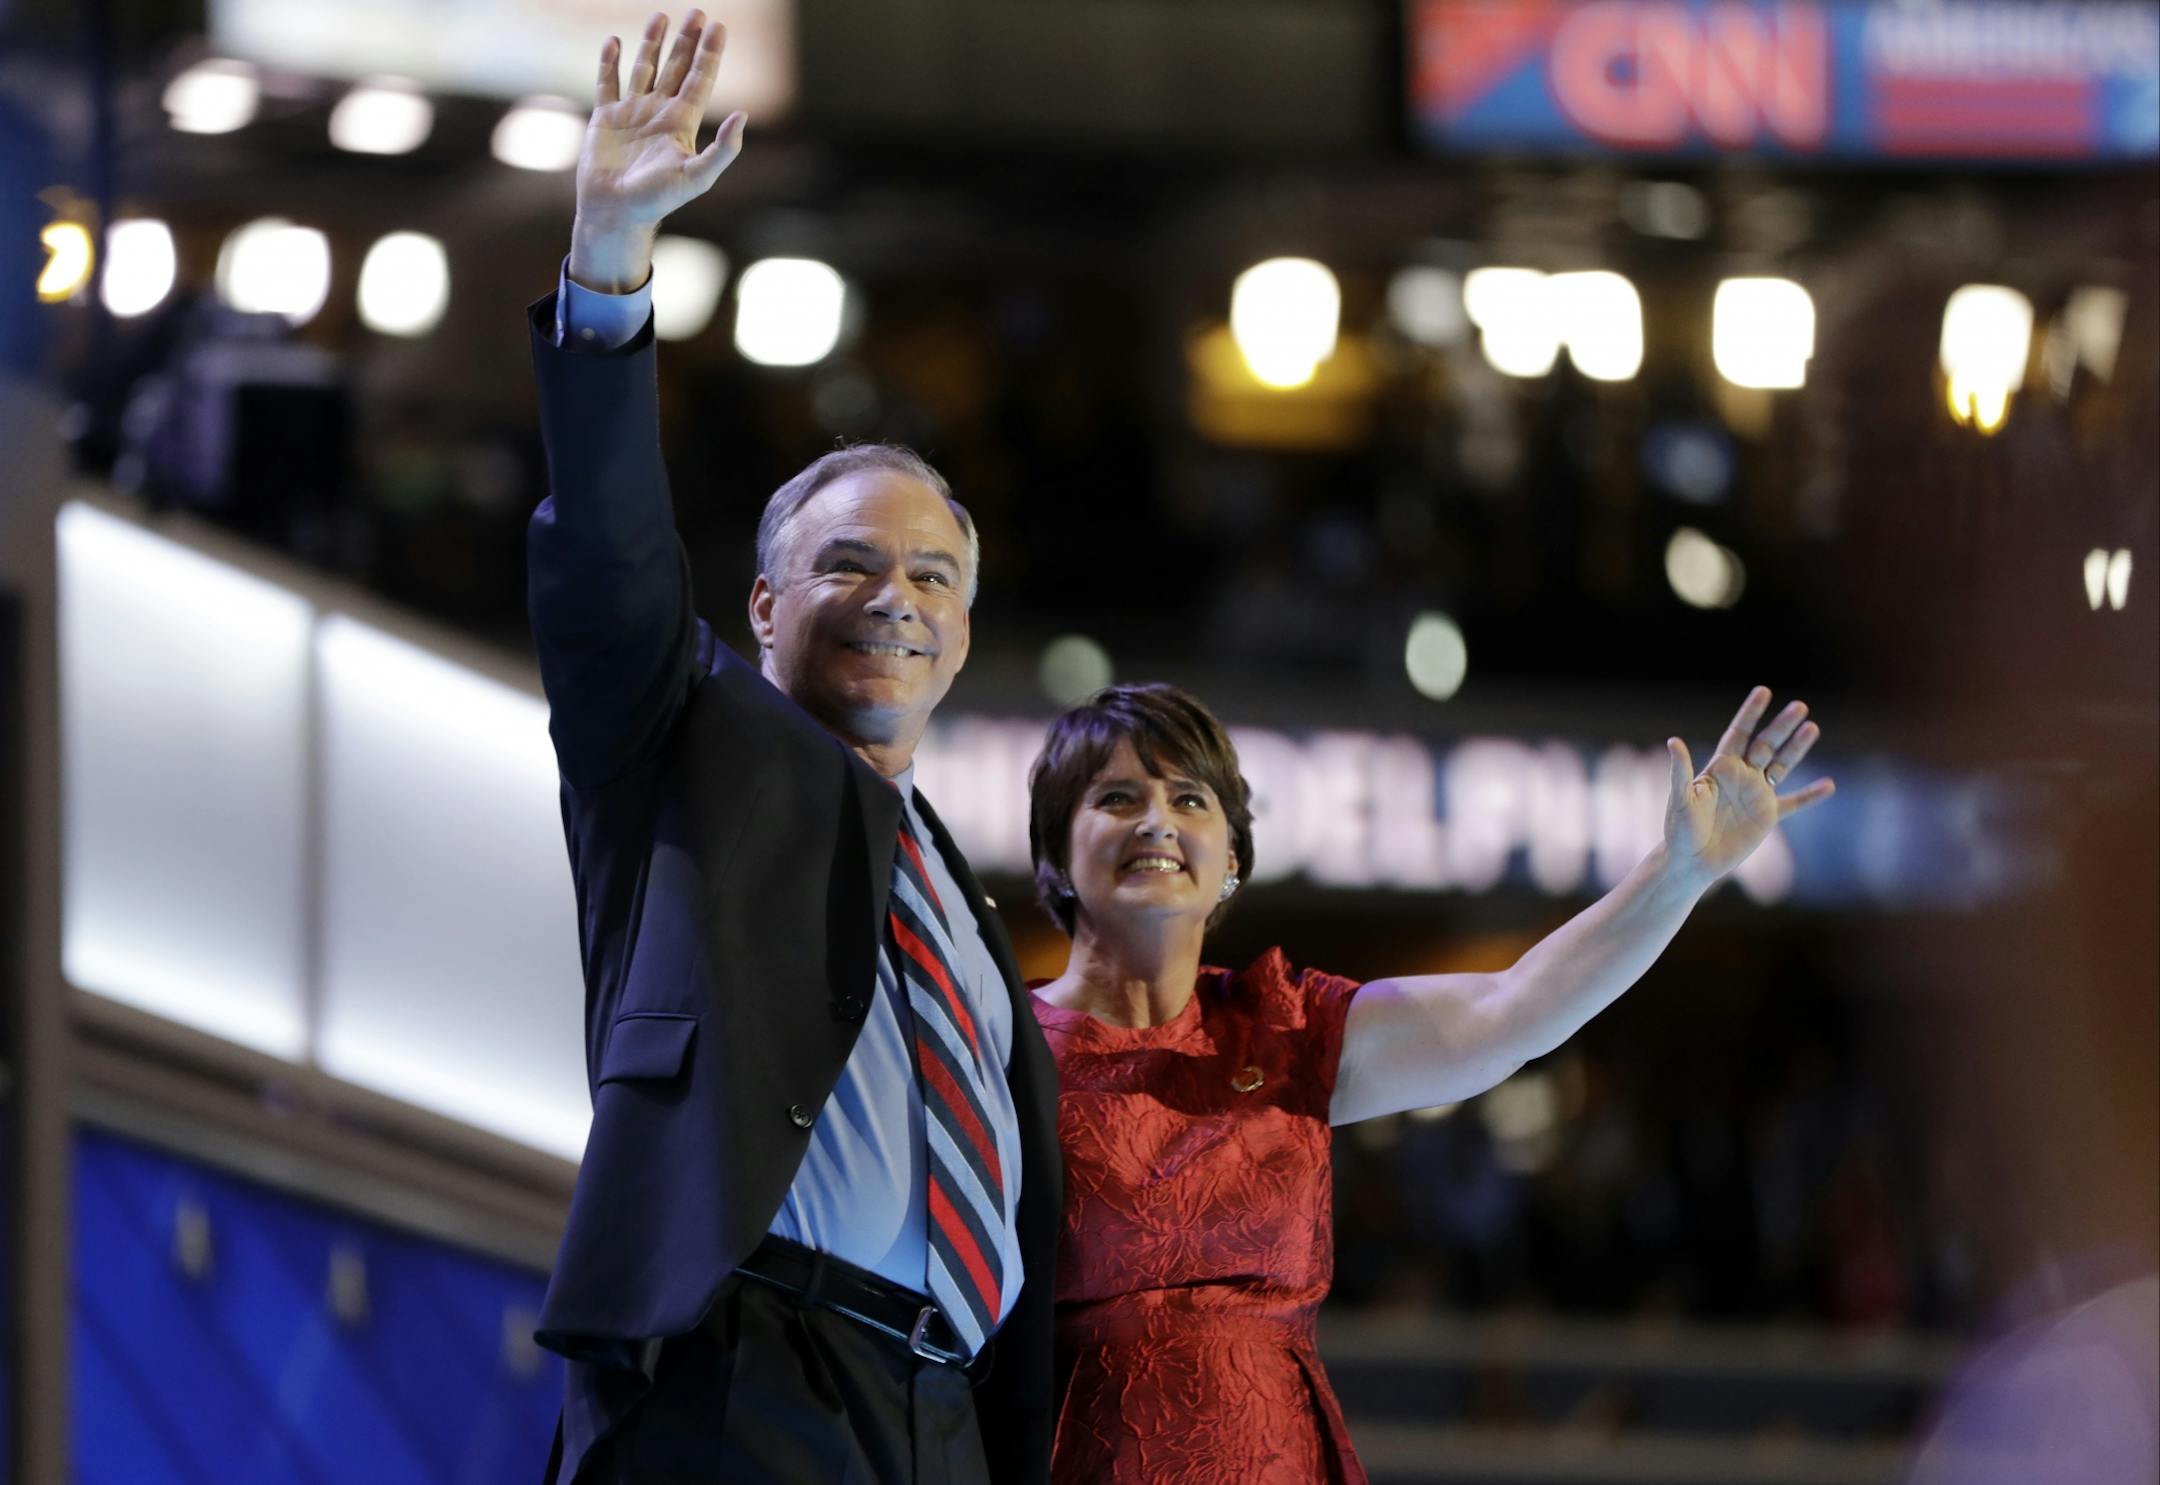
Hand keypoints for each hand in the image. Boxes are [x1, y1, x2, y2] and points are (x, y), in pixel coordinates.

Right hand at [569, 10, 746, 290]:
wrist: (616, 212)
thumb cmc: (657, 200)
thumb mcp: (697, 177)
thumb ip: (723, 150)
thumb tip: (743, 116)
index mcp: (681, 123)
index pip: (699, 80)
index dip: (709, 54)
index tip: (718, 27)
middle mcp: (659, 113)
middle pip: (676, 68)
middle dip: (687, 41)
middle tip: (697, 12)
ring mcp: (632, 113)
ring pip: (644, 68)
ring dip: (652, 43)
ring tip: (660, 16)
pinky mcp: (605, 118)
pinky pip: (608, 82)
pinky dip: (610, 61)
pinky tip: (615, 41)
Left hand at [1662, 686, 1834, 886]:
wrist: (1692, 861)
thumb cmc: (1679, 829)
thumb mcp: (1680, 798)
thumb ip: (1681, 770)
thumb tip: (1673, 741)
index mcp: (1720, 767)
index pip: (1738, 734)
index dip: (1750, 713)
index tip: (1764, 691)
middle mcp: (1742, 776)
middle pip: (1765, 745)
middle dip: (1781, 726)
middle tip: (1800, 706)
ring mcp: (1757, 794)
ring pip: (1781, 766)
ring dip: (1797, 749)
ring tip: (1812, 728)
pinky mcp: (1767, 816)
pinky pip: (1794, 803)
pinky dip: (1811, 796)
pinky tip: (1829, 785)